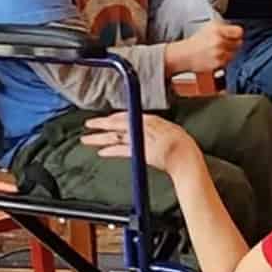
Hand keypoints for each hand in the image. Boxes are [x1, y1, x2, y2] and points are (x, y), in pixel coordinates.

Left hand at [82, 112, 198, 172]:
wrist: (184, 155)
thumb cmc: (180, 143)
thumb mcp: (167, 127)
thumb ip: (153, 127)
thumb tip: (144, 128)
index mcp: (148, 118)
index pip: (125, 116)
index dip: (112, 118)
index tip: (104, 119)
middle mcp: (141, 126)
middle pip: (115, 124)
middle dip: (100, 124)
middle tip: (88, 125)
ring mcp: (139, 139)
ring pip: (114, 136)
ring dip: (99, 138)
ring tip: (87, 139)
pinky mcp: (138, 152)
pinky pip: (120, 151)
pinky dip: (109, 151)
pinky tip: (101, 152)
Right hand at [167, 20, 242, 74]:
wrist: (185, 55)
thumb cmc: (196, 42)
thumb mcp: (209, 27)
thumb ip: (224, 26)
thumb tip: (237, 31)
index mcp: (217, 29)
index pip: (239, 32)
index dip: (237, 34)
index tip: (235, 35)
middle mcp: (219, 41)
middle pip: (238, 43)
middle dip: (233, 43)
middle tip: (225, 43)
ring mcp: (219, 53)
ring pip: (234, 53)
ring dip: (229, 52)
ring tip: (218, 50)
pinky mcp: (218, 63)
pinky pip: (228, 61)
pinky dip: (223, 59)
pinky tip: (215, 56)